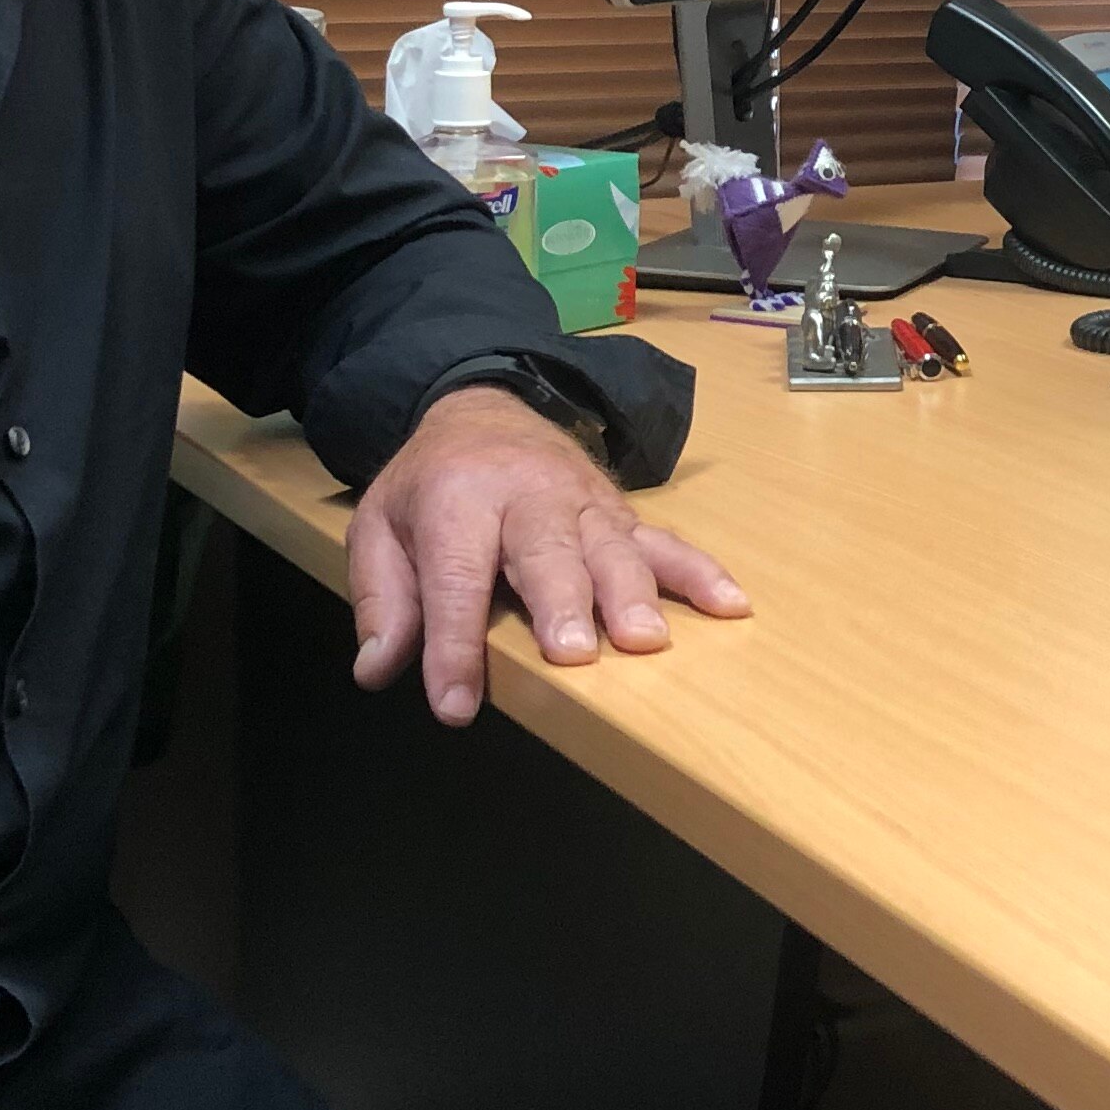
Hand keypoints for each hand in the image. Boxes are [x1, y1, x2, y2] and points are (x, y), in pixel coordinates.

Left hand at [348, 385, 747, 723]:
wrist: (485, 405)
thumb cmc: (431, 484)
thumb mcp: (379, 526)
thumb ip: (383, 598)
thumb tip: (378, 669)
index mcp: (456, 500)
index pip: (454, 578)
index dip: (453, 645)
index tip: (456, 705)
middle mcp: (526, 496)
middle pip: (547, 553)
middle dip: (562, 604)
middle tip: (574, 654)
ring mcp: (584, 503)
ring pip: (612, 548)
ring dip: (631, 594)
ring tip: (647, 642)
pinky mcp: (621, 513)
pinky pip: (665, 541)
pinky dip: (700, 572)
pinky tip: (731, 603)